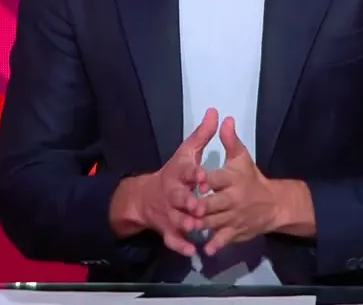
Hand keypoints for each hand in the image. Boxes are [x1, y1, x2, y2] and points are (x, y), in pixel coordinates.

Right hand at [111, 108, 216, 256]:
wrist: (145, 198)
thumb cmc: (173, 173)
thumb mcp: (186, 152)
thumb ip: (203, 135)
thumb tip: (216, 112)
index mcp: (177, 173)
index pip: (185, 171)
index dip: (193, 173)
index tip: (203, 174)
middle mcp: (171, 194)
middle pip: (178, 198)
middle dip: (187, 202)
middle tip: (198, 206)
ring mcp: (168, 213)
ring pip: (176, 220)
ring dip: (185, 225)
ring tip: (196, 229)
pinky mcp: (167, 229)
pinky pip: (173, 239)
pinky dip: (181, 245)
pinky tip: (193, 251)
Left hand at [199, 117, 279, 255]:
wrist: (274, 204)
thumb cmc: (252, 178)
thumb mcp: (242, 157)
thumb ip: (230, 140)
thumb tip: (224, 118)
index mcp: (233, 179)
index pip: (216, 178)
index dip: (204, 179)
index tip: (193, 179)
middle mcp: (233, 199)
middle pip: (212, 203)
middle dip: (199, 206)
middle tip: (185, 207)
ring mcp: (233, 217)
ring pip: (214, 222)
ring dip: (200, 225)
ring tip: (186, 226)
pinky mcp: (235, 232)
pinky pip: (223, 239)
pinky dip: (215, 244)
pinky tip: (205, 249)